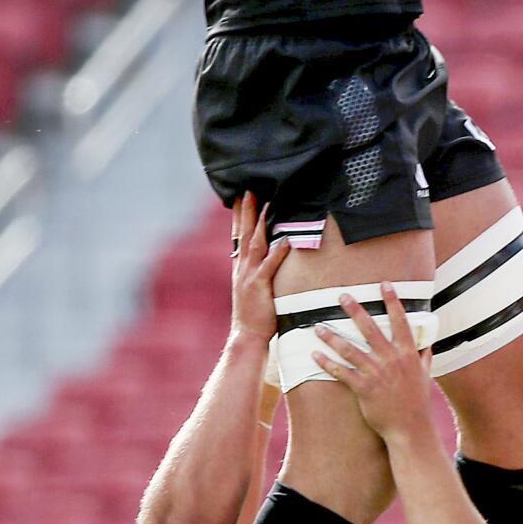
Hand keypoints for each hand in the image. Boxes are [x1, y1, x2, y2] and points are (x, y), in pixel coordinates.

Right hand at [229, 192, 287, 342]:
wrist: (247, 334)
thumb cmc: (255, 312)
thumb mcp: (253, 286)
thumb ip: (258, 268)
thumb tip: (270, 251)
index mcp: (240, 266)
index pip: (238, 235)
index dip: (239, 214)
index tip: (240, 195)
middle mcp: (242, 267)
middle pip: (243, 233)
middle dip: (245, 210)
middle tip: (248, 189)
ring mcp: (249, 275)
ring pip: (255, 243)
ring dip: (259, 223)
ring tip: (266, 204)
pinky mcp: (259, 286)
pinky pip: (269, 266)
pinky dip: (277, 252)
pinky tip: (284, 239)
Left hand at [311, 284, 436, 441]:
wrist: (411, 429)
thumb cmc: (417, 402)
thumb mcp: (424, 375)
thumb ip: (424, 356)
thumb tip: (427, 343)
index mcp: (408, 353)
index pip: (400, 321)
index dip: (392, 302)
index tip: (384, 285)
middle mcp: (391, 359)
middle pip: (370, 328)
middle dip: (355, 310)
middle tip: (342, 296)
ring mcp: (377, 373)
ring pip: (350, 349)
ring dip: (332, 336)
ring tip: (318, 326)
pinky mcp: (364, 389)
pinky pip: (342, 372)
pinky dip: (327, 363)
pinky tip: (314, 354)